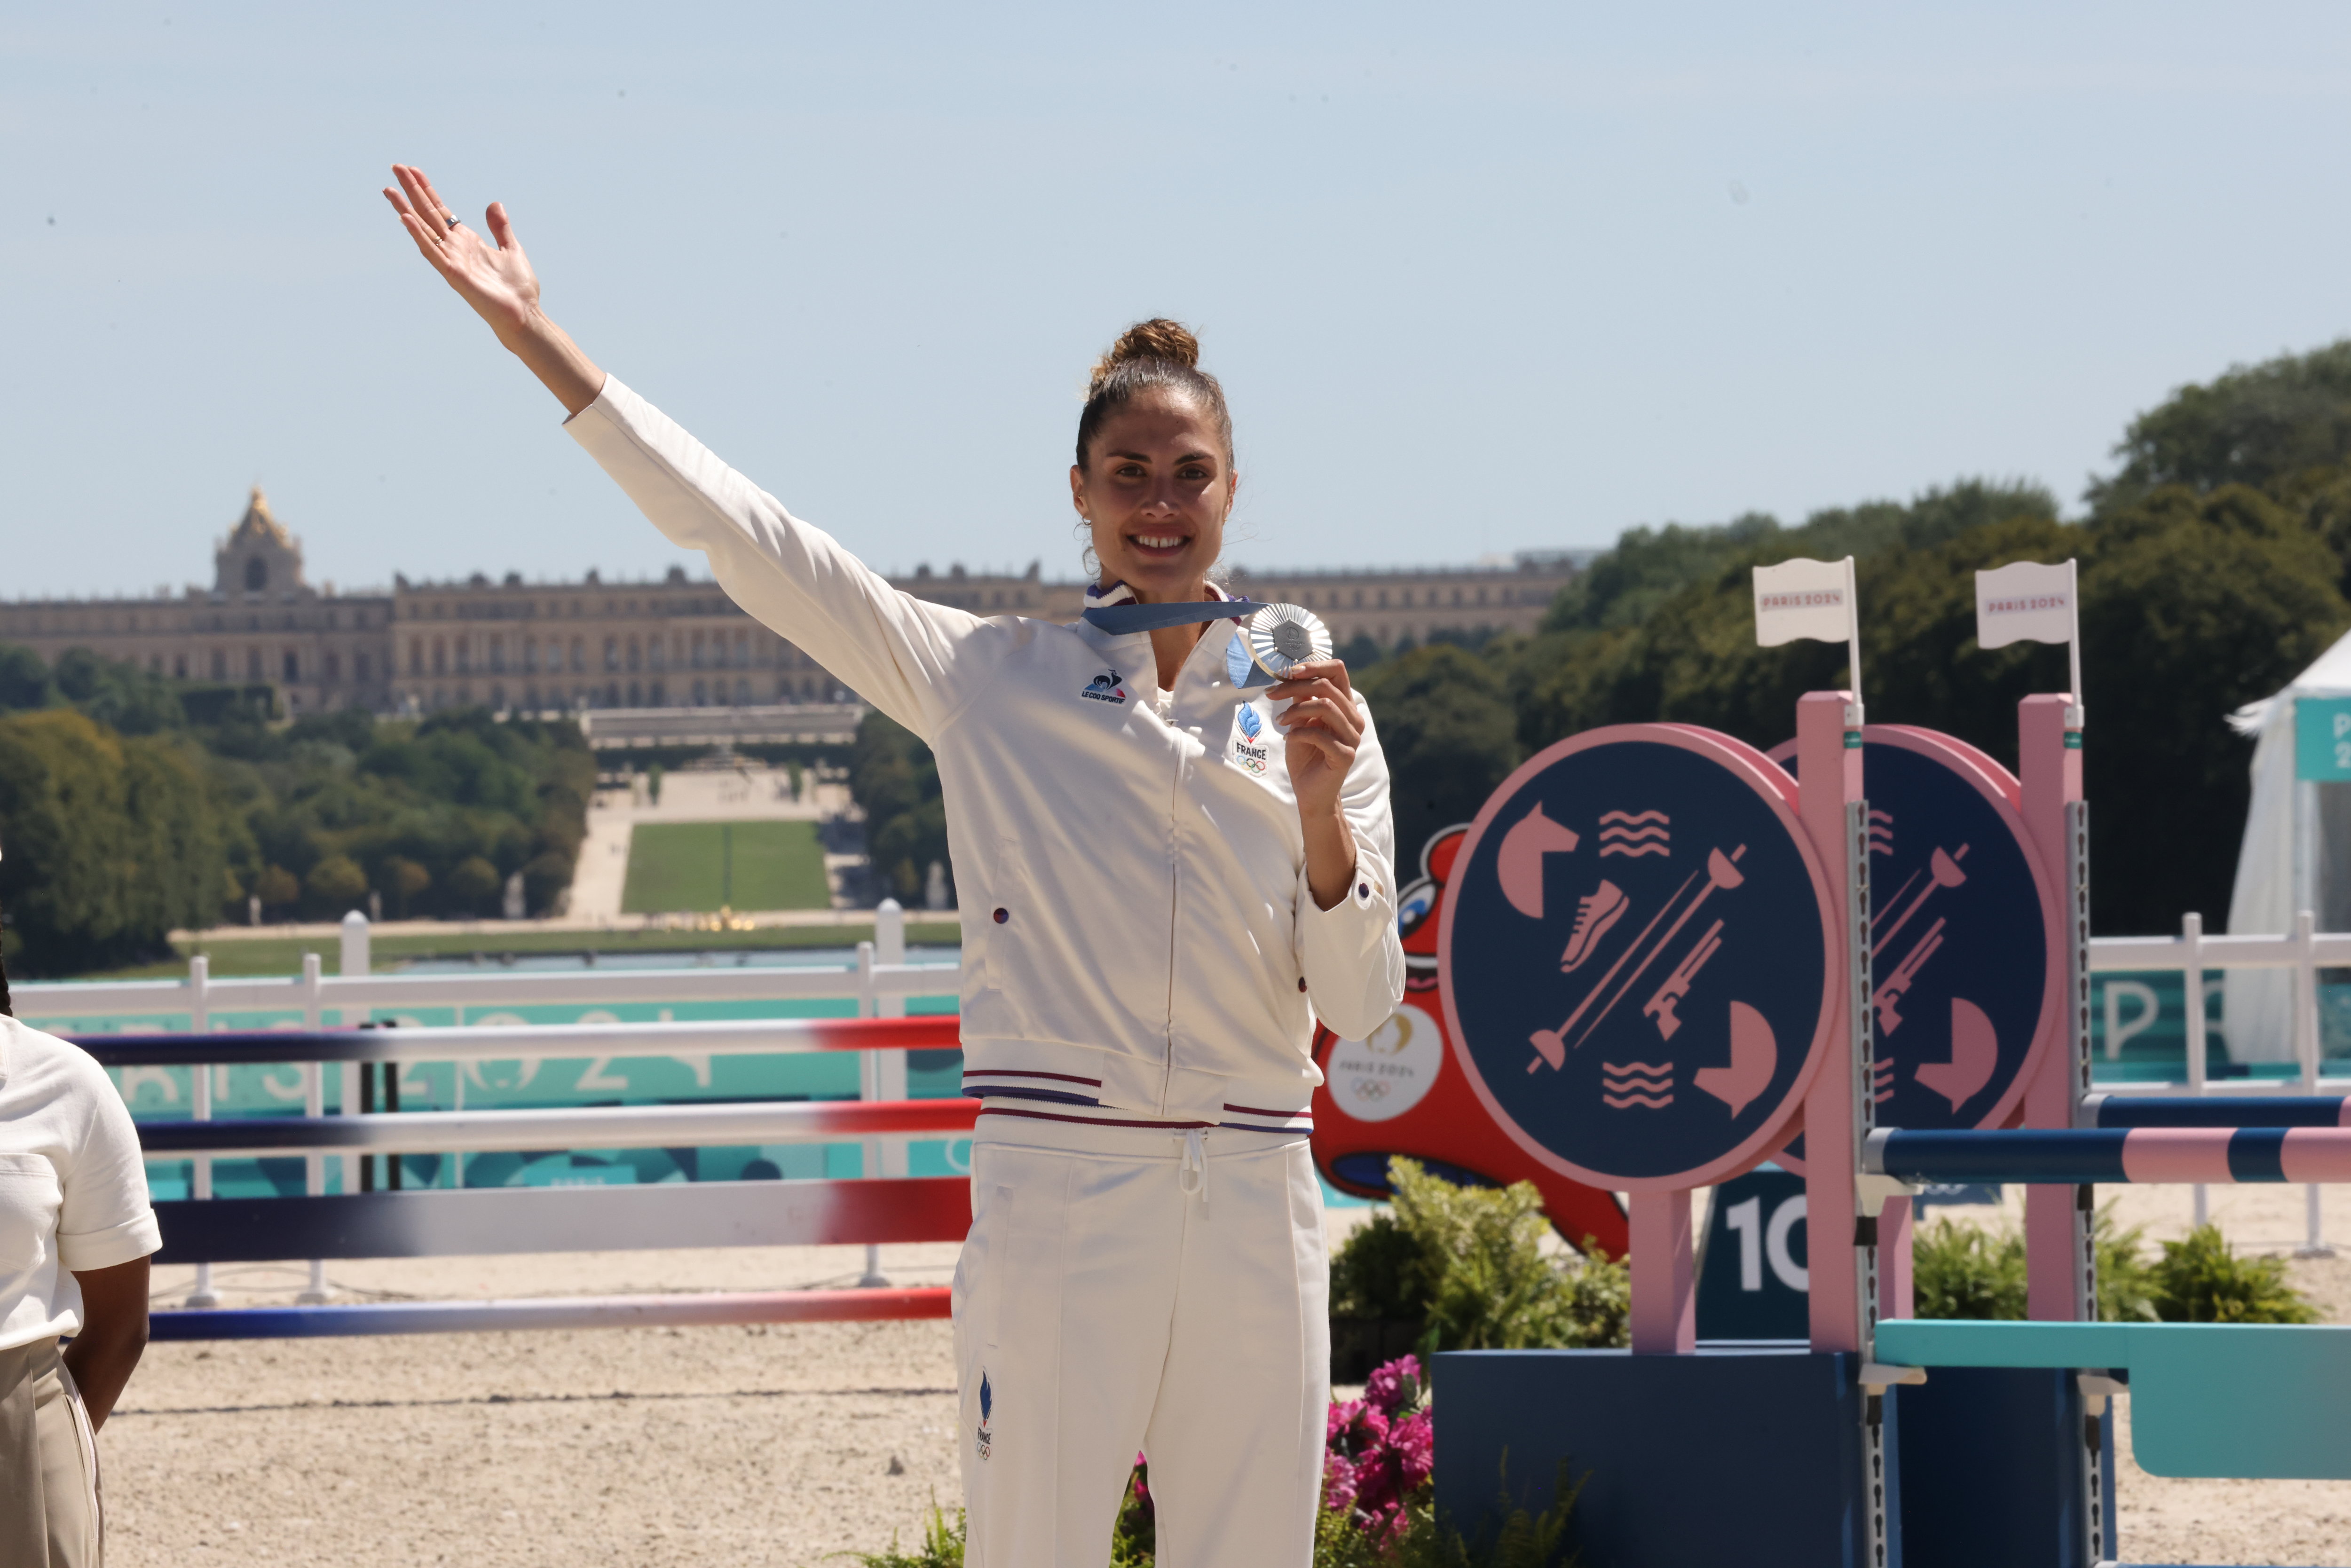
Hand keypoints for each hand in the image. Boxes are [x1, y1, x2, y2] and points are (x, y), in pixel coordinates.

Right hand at [383, 165, 540, 340]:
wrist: (523, 313)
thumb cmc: (517, 287)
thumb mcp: (511, 249)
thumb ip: (500, 227)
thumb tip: (494, 204)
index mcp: (466, 241)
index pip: (440, 210)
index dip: (427, 190)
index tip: (413, 170)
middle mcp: (454, 248)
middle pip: (428, 213)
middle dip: (412, 190)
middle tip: (395, 167)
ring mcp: (451, 260)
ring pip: (423, 229)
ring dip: (405, 209)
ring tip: (389, 189)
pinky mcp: (453, 274)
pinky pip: (431, 251)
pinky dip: (418, 234)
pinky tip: (405, 218)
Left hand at [1270, 658, 1363, 907]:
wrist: (1310, 792)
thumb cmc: (1305, 755)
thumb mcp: (1299, 721)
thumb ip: (1300, 699)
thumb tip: (1290, 673)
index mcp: (1345, 706)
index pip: (1338, 671)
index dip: (1313, 665)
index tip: (1288, 671)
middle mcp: (1354, 719)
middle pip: (1327, 686)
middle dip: (1295, 687)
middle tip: (1271, 695)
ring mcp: (1353, 738)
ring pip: (1325, 706)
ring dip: (1295, 711)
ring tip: (1280, 721)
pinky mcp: (1345, 755)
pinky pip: (1320, 734)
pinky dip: (1298, 733)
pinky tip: (1288, 739)